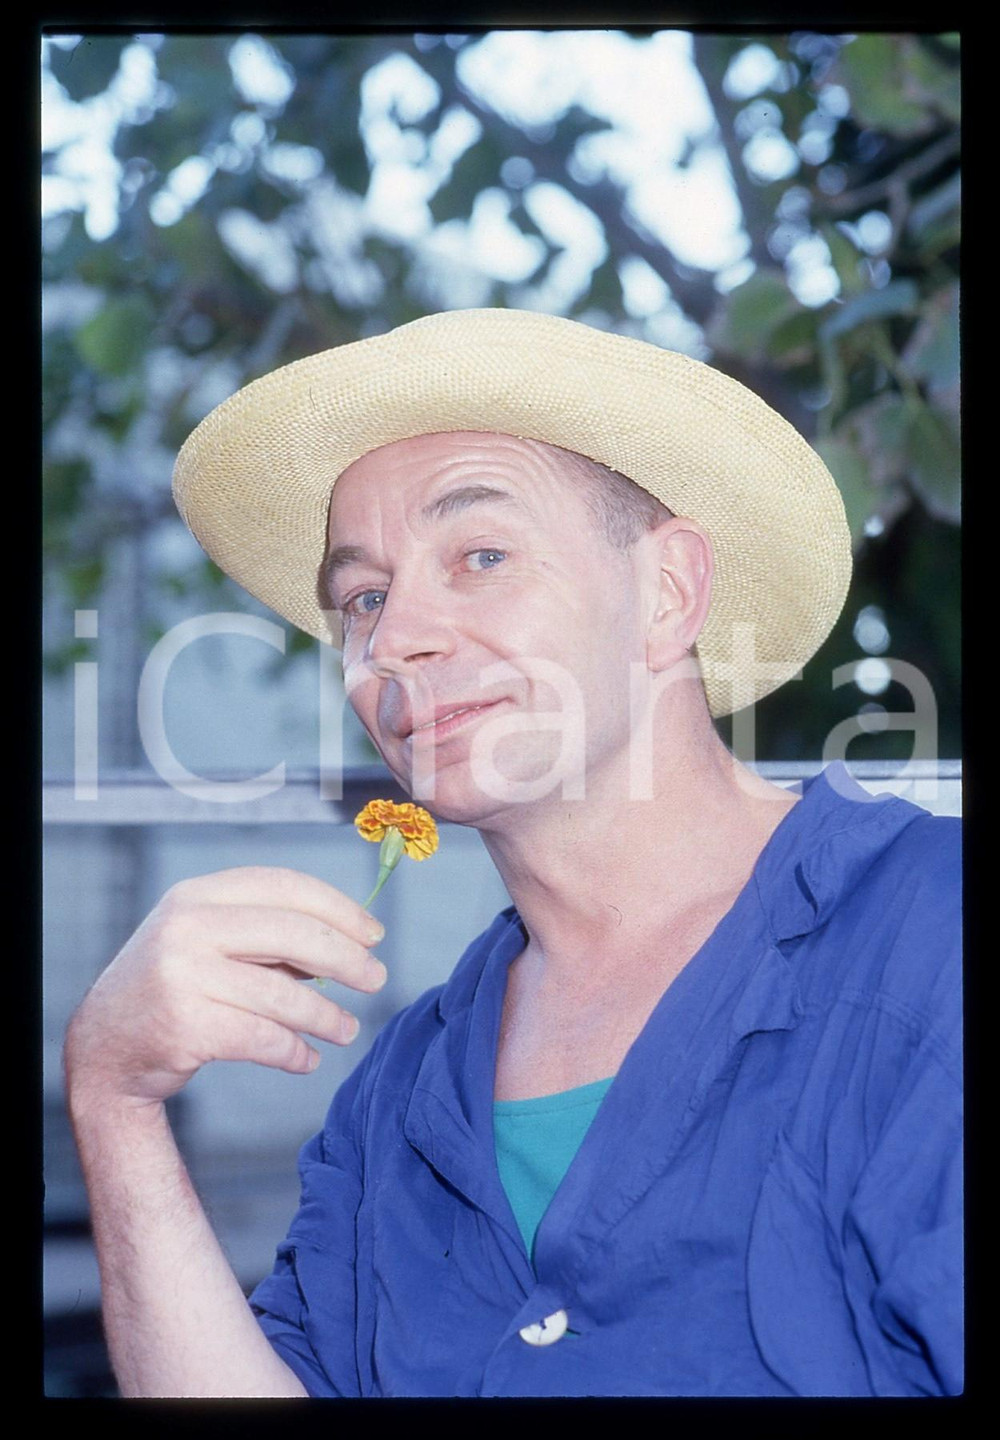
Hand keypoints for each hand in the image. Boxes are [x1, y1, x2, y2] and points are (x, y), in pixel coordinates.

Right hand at [64, 866, 387, 1108]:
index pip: (285, 887)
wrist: (104, 1048)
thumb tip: (350, 940)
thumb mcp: (208, 941)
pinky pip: (263, 1039)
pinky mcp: (185, 1026)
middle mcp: (186, 926)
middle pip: (294, 934)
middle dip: (346, 959)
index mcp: (198, 894)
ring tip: (347, 1030)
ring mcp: (181, 975)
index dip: (339, 908)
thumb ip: (268, 934)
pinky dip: (294, 1052)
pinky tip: (306, 1058)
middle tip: (376, 980)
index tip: (374, 934)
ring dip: (327, 1017)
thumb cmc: (174, 987)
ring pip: (283, 995)